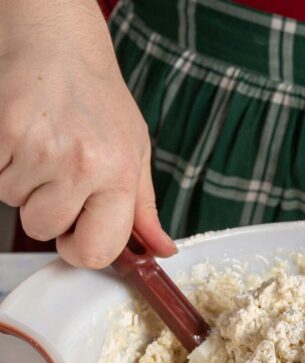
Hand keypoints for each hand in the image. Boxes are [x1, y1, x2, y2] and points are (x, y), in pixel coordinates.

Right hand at [0, 0, 175, 266]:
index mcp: (121, 174)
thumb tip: (161, 249)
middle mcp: (83, 165)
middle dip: (47, 210)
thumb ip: (144, 209)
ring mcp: (40, 149)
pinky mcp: (3, 133)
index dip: (81, 250)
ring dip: (23, 183)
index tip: (76, 235)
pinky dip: (2, 164)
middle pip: (45, 230)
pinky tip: (22, 138)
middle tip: (58, 174)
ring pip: (15, 203)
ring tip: (43, 148)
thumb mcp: (136, 152)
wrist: (59, 40)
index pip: (96, 251)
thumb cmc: (99, 98)